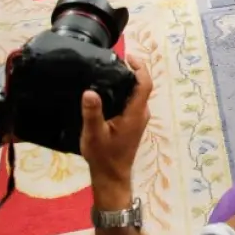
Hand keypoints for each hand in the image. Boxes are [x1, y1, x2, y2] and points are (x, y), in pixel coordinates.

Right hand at [81, 55, 152, 206]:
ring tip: (107, 73)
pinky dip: (122, 93)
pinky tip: (106, 92)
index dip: (140, 68)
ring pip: (136, 95)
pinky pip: (131, 102)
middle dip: (130, 72)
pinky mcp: (132, 124)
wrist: (111, 177)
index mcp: (135, 113)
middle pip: (141, 87)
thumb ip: (92, 113)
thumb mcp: (94, 134)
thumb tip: (90, 92)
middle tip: (111, 63)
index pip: (145, 84)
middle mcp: (141, 114)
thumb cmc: (104, 156)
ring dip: (126, 82)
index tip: (127, 58)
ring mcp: (138, 119)